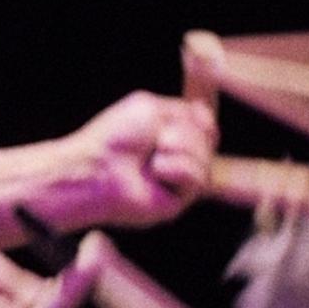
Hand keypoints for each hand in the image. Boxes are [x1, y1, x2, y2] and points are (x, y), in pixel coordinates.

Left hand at [34, 91, 214, 235]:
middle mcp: (180, 155)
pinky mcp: (179, 200)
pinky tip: (157, 171)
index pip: (206, 122)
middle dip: (184, 131)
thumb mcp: (150, 107)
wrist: (97, 167)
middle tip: (155, 139)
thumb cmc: (115, 136)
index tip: (184, 113)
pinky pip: (199, 178)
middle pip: (210, 137)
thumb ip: (183, 110)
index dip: (201, 118)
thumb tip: (207, 113)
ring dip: (179, 148)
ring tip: (153, 156)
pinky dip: (177, 168)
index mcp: (172, 133)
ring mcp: (181, 179)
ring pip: (206, 158)